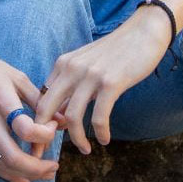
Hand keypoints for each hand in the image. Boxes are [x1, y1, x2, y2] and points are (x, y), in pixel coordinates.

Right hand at [0, 38, 58, 181]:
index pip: (26, 130)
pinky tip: (23, 176)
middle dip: (38, 168)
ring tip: (44, 173)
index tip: (53, 126)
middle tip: (54, 165)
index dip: (46, 134)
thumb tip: (62, 118)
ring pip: (2, 165)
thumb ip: (39, 99)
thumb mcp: (16, 77)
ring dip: (25, 175)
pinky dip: (8, 174)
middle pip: (14, 157)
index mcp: (2, 101)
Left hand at [32, 10, 171, 154]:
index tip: (44, 138)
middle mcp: (72, 68)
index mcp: (63, 64)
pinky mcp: (111, 83)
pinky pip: (99, 116)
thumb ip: (72, 85)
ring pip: (72, 117)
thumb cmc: (116, 51)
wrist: (143, 31)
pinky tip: (105, 139)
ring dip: (77, 139)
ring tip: (85, 149)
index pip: (41, 98)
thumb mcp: (86, 63)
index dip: (39, 122)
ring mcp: (91, 75)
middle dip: (43, 135)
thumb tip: (61, 115)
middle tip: (48, 152)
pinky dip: (100, 133)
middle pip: (46, 108)